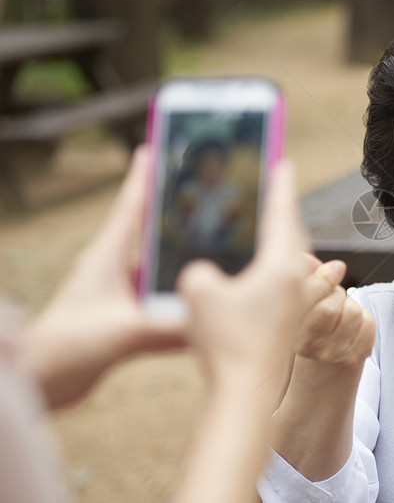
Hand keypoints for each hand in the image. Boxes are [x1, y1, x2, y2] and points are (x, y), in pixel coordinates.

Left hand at [21, 147, 186, 408]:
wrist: (42, 381)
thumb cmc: (64, 348)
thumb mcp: (122, 333)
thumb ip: (166, 329)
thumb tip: (209, 323)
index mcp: (106, 257)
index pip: (130, 206)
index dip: (144, 176)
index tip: (156, 146)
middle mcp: (113, 269)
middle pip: (152, 232)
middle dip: (178, 214)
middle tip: (208, 196)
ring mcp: (119, 293)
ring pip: (159, 267)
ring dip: (182, 260)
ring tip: (217, 250)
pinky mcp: (124, 316)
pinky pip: (160, 298)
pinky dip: (180, 296)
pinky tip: (203, 302)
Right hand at [177, 160, 310, 393]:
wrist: (245, 394)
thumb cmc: (226, 342)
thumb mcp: (198, 294)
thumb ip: (198, 271)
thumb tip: (204, 273)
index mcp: (280, 266)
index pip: (282, 215)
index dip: (280, 188)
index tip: (284, 164)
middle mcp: (296, 283)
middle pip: (297, 238)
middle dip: (287, 217)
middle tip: (280, 196)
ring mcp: (297, 306)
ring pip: (303, 267)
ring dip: (296, 249)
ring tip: (284, 237)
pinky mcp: (291, 326)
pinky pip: (298, 290)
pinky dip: (292, 277)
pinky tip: (283, 284)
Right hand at [292, 259, 375, 369]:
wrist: (317, 378)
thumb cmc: (307, 332)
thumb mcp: (299, 307)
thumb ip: (304, 280)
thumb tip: (310, 260)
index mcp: (289, 329)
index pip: (311, 294)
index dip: (325, 276)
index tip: (331, 270)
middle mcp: (309, 345)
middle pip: (335, 302)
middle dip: (336, 293)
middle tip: (330, 300)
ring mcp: (333, 354)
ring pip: (354, 311)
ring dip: (350, 307)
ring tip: (339, 316)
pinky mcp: (354, 358)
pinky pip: (369, 324)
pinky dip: (363, 320)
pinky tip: (351, 329)